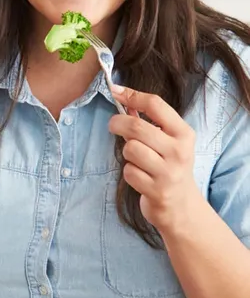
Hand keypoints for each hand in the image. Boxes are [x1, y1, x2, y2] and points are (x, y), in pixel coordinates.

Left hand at [108, 85, 200, 232]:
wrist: (182, 206)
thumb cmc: (170, 167)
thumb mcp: (168, 141)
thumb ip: (149, 121)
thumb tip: (124, 97)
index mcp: (183, 134)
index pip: (156, 105)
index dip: (132, 95)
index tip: (115, 90)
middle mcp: (179, 151)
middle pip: (137, 127)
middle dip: (118, 123)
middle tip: (113, 125)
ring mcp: (169, 172)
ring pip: (130, 149)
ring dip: (126, 153)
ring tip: (136, 159)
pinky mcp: (157, 190)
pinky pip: (129, 172)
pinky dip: (129, 173)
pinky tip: (140, 177)